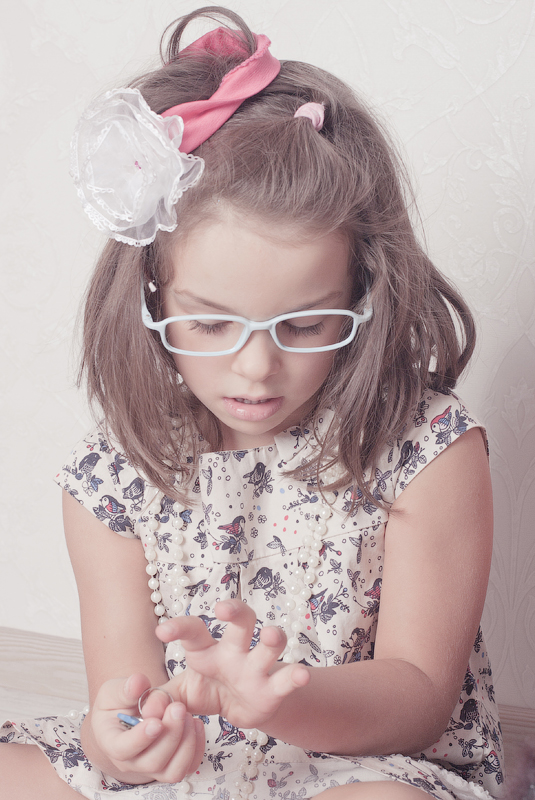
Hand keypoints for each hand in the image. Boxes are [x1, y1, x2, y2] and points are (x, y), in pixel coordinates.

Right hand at [89, 672, 204, 783]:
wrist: (131, 711)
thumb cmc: (120, 701)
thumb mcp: (115, 689)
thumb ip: (126, 687)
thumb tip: (138, 684)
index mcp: (111, 742)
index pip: (122, 749)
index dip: (140, 739)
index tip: (157, 722)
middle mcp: (131, 762)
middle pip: (152, 763)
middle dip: (170, 736)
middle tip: (178, 708)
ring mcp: (153, 767)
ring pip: (173, 771)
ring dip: (186, 744)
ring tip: (189, 715)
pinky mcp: (172, 765)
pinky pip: (188, 767)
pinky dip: (197, 748)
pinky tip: (197, 723)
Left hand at [156, 599, 309, 730]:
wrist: (241, 710)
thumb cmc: (209, 690)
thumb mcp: (182, 695)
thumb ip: (162, 699)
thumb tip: (142, 704)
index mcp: (208, 651)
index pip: (194, 631)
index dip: (179, 627)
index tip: (162, 632)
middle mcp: (234, 651)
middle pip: (241, 620)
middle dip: (235, 609)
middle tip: (223, 608)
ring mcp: (257, 667)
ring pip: (269, 644)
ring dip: (273, 637)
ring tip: (271, 634)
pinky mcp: (274, 688)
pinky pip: (287, 679)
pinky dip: (296, 676)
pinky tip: (302, 675)